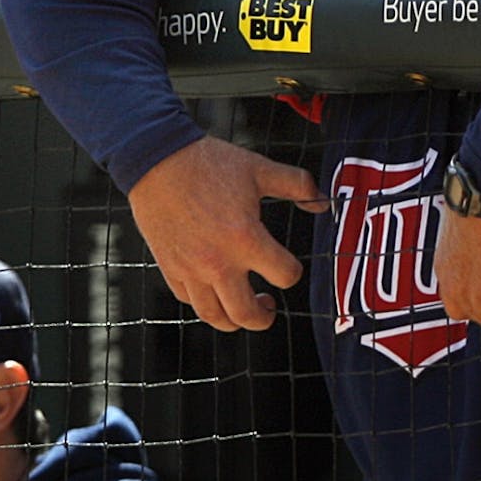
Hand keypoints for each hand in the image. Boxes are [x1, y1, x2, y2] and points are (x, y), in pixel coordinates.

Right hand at [128, 136, 327, 331]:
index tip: (288, 266)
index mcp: (246, 238)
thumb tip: (323, 204)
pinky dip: (205, 303)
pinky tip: (215, 291)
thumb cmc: (211, 164)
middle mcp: (218, 262)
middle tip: (269, 306)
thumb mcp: (261, 169)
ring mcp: (190, 268)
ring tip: (243, 308)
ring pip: (214, 316)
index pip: (285, 275)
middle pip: (246, 313)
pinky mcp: (169, 267)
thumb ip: (298, 185)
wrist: (157, 160)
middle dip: (264, 317)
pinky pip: (189, 300)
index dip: (292, 273)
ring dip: (234, 320)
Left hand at [435, 211, 480, 356]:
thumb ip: (468, 230)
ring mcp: (472, 294)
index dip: (469, 296)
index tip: (480, 298)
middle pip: (465, 311)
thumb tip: (478, 221)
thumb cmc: (478, 197)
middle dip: (480, 311)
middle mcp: (451, 283)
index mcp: (445, 263)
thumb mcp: (464, 218)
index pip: (455, 290)